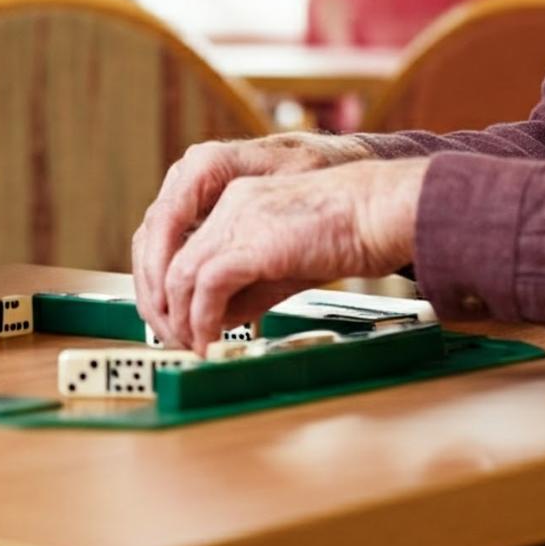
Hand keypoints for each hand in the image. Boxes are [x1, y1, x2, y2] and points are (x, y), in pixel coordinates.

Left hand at [153, 158, 427, 351]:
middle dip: (161, 303)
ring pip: (179, 273)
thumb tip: (217, 320)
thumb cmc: (349, 233)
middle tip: (172, 339)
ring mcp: (238, 218)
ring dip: (179, 317)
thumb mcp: (288, 260)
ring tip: (191, 345)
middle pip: (166, 253)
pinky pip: (206, 286)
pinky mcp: (253, 242)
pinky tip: (209, 340)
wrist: (382, 213)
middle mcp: (229, 203)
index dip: (166, 283)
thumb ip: (250, 286)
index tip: (174, 319)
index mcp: (236, 200)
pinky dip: (201, 318)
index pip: (176, 239)